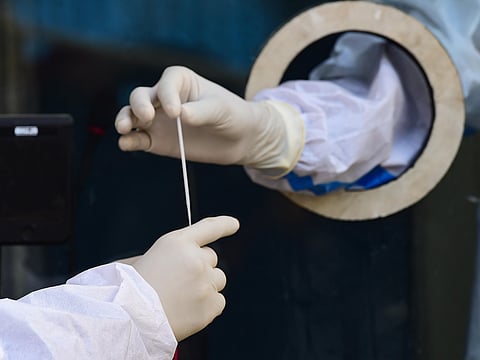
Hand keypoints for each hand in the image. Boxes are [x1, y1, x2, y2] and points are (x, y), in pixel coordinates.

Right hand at [114, 66, 302, 176]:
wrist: (239, 139)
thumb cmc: (233, 116)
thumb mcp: (222, 110)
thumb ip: (201, 112)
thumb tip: (180, 115)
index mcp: (180, 81)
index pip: (166, 84)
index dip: (166, 96)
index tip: (176, 112)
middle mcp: (164, 98)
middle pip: (140, 96)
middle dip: (139, 105)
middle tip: (147, 117)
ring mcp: (158, 120)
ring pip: (132, 116)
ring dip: (125, 120)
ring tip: (125, 129)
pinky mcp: (156, 141)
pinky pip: (138, 139)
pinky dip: (129, 141)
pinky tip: (127, 144)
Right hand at [131, 216, 238, 340]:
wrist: (128, 320)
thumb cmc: (128, 291)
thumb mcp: (141, 259)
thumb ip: (166, 255)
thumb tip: (177, 262)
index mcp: (177, 243)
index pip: (209, 227)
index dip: (224, 224)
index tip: (234, 224)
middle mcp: (195, 259)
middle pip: (212, 258)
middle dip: (201, 267)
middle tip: (181, 282)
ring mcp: (205, 283)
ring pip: (218, 280)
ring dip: (206, 286)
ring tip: (181, 298)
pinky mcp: (210, 305)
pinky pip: (219, 302)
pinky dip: (207, 307)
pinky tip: (187, 311)